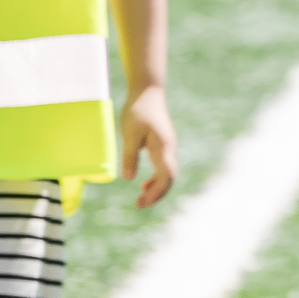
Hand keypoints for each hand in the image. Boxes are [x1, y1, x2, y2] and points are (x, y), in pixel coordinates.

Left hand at [119, 83, 178, 207]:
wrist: (148, 91)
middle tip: (138, 205)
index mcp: (163, 147)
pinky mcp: (163, 145)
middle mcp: (169, 149)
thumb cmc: (137, 110)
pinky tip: (143, 184)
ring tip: (140, 198)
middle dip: (156, 195)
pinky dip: (155, 179)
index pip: (165, 177)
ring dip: (156, 188)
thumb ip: (130, 156)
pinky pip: (163, 167)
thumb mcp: (129, 134)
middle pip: (169, 180)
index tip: (140, 203)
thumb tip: (129, 179)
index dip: (155, 193)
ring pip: (167, 175)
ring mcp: (168, 147)